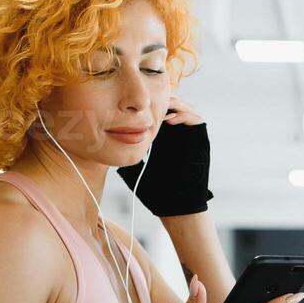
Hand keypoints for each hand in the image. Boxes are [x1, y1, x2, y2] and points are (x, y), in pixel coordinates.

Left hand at [117, 96, 211, 217]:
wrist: (175, 203)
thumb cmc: (153, 188)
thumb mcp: (134, 163)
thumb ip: (125, 150)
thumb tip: (103, 137)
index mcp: (161, 135)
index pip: (155, 109)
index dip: (146, 104)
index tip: (134, 106)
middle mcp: (176, 131)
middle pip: (171, 102)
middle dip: (159, 99)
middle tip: (147, 103)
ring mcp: (189, 133)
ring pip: (184, 106)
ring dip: (172, 104)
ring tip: (158, 111)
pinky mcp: (200, 137)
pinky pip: (195, 117)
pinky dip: (183, 114)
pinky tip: (168, 120)